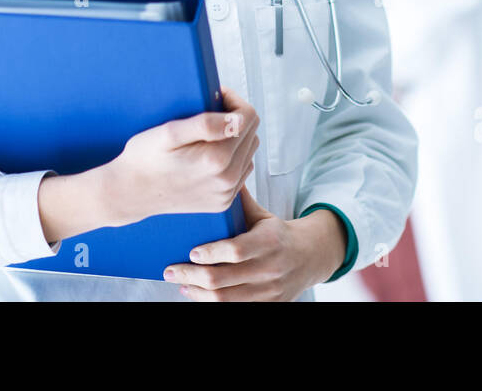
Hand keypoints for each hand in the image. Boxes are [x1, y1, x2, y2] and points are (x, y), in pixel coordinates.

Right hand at [102, 88, 259, 226]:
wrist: (130, 193)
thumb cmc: (144, 159)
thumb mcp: (169, 133)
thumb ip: (205, 124)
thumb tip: (238, 119)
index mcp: (216, 159)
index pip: (248, 117)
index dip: (233, 101)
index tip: (214, 97)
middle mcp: (227, 180)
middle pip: (251, 133)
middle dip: (235, 118)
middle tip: (209, 112)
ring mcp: (226, 194)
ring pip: (249, 153)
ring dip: (235, 139)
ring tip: (208, 134)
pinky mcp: (222, 202)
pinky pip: (241, 172)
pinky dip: (232, 159)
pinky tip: (209, 154)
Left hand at [163, 187, 346, 300]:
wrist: (310, 257)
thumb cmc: (278, 234)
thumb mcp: (262, 215)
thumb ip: (239, 200)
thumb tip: (217, 172)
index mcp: (270, 241)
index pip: (235, 251)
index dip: (210, 254)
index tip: (190, 252)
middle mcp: (270, 268)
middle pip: (224, 279)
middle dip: (192, 275)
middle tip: (171, 270)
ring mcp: (269, 290)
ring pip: (226, 299)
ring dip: (197, 293)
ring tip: (181, 282)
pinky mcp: (268, 304)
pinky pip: (234, 308)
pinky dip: (210, 303)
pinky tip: (196, 294)